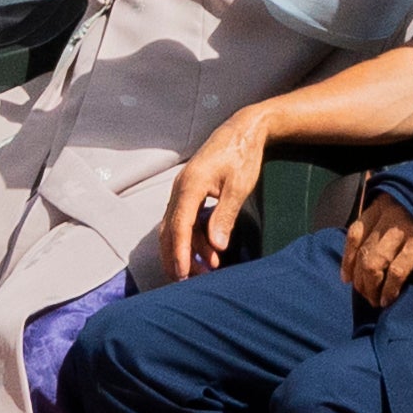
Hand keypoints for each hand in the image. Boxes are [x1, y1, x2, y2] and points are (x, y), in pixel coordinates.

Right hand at [159, 119, 278, 277]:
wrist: (243, 130)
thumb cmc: (242, 155)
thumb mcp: (239, 186)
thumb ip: (225, 215)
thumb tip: (216, 246)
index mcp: (191, 185)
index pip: (179, 226)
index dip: (180, 252)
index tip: (182, 274)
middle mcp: (181, 188)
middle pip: (170, 230)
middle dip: (175, 257)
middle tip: (186, 282)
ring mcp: (183, 190)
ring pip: (175, 227)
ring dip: (187, 250)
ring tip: (206, 271)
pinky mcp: (190, 192)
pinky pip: (184, 220)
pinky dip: (193, 238)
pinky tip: (208, 252)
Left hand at [331, 194, 412, 314]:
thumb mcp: (403, 205)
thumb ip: (385, 219)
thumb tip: (365, 251)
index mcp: (381, 205)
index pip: (354, 234)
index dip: (347, 260)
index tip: (346, 279)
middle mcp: (388, 214)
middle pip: (364, 253)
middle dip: (361, 280)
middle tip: (365, 295)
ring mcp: (403, 228)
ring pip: (375, 263)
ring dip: (371, 287)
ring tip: (375, 301)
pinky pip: (397, 270)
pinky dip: (389, 288)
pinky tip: (388, 299)